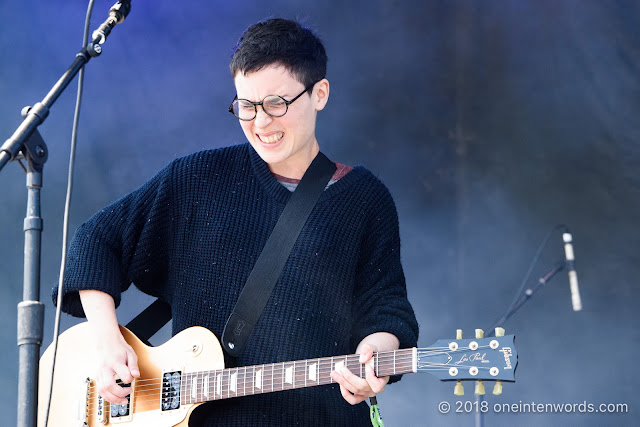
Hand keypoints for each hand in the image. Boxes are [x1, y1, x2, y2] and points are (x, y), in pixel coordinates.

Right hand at [79, 290, 139, 404]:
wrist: (107, 344)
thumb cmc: (120, 349)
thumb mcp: (131, 354)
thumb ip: (134, 365)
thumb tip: (136, 376)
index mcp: (115, 362)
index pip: (122, 374)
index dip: (129, 379)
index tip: (133, 379)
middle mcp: (105, 369)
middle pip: (109, 386)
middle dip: (120, 393)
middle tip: (129, 392)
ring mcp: (100, 373)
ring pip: (102, 390)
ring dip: (113, 399)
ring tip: (123, 401)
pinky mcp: (98, 377)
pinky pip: (100, 390)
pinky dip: (107, 397)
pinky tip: (115, 398)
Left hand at [330, 343, 389, 404]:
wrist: (369, 358)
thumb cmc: (372, 354)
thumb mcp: (372, 348)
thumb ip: (368, 350)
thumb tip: (362, 359)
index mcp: (382, 379)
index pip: (377, 386)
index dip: (371, 378)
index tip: (367, 366)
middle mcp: (375, 389)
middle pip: (362, 387)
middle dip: (349, 377)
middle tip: (341, 368)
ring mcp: (367, 393)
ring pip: (355, 391)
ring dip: (343, 382)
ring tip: (335, 374)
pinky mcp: (360, 395)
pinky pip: (353, 399)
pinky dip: (345, 394)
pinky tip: (340, 384)